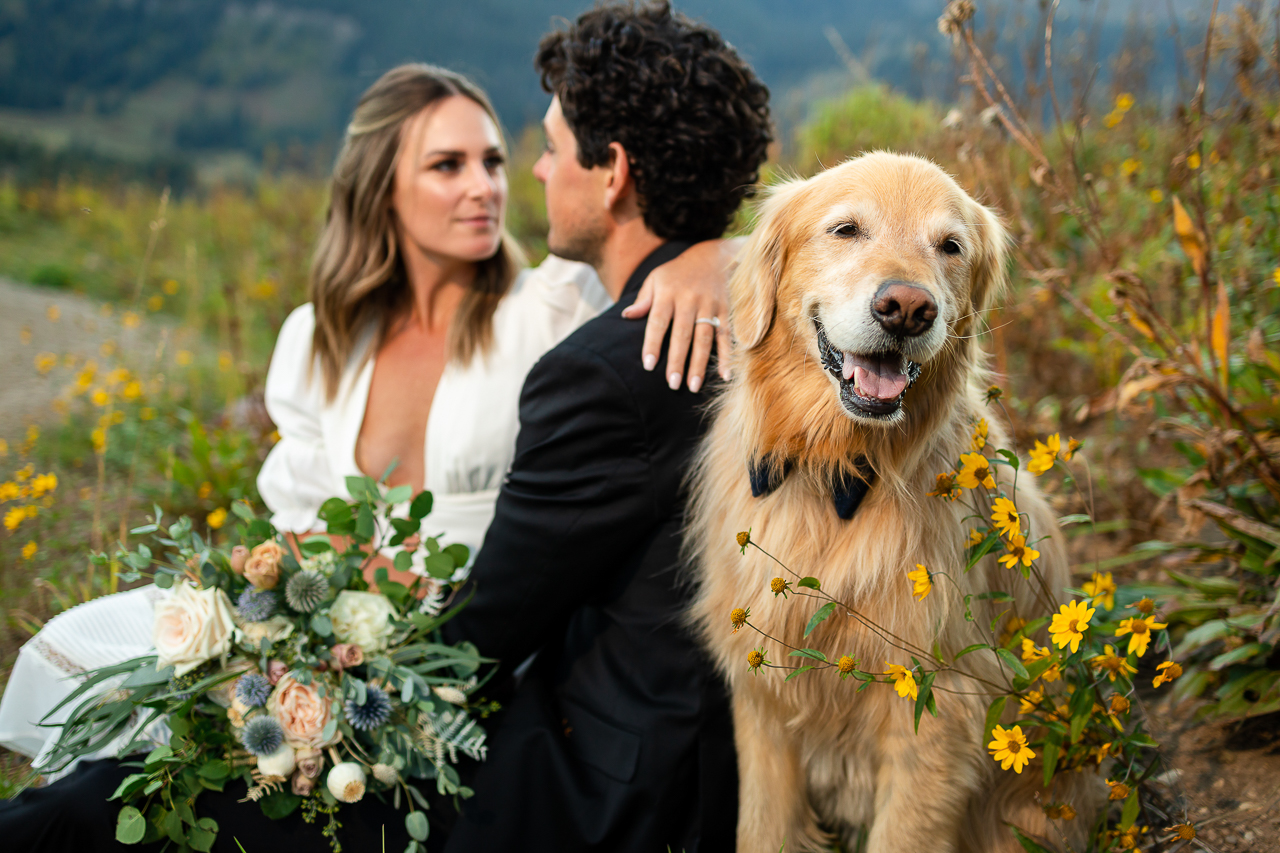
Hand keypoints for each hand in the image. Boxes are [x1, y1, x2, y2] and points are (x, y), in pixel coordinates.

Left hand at [622, 237, 742, 391]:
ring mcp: (709, 306)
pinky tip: (724, 375)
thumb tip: (626, 316)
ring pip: (704, 338)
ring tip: (693, 387)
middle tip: (672, 384)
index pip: (658, 322)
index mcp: (668, 294)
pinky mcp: (725, 310)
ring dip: (699, 364)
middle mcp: (689, 300)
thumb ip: (643, 299)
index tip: (648, 366)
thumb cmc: (676, 273)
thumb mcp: (656, 279)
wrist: (712, 256)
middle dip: (677, 361)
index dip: (652, 344)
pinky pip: (726, 336)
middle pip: (682, 335)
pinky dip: (727, 356)